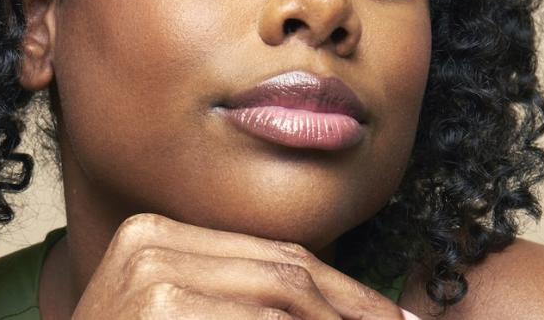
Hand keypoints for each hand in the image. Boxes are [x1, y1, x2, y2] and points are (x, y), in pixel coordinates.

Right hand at [69, 212, 411, 319]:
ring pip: (283, 294)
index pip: (275, 255)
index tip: (391, 319)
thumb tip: (351, 312)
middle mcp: (151, 240)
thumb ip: (246, 304)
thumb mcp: (184, 315)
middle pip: (285, 269)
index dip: (344, 290)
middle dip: (353, 308)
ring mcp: (152, 272)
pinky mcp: (162, 304)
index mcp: (157, 233)